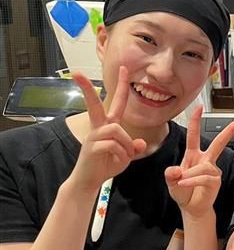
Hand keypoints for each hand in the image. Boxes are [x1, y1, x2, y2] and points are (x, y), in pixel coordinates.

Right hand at [70, 67, 145, 191]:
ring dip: (125, 145)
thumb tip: (140, 143)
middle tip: (77, 73)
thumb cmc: (106, 165)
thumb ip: (133, 147)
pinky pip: (114, 145)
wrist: (90, 181)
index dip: (121, 86)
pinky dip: (121, 155)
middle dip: (87, 88)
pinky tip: (116, 161)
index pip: (116, 102)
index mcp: (108, 125)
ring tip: (122, 156)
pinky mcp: (92, 147)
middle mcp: (99, 127)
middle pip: (96, 104)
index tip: (123, 68)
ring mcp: (94, 136)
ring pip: (117, 131)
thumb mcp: (125, 156)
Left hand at [165, 105, 233, 218]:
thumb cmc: (183, 192)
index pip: (194, 135)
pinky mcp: (216, 180)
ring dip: (189, 175)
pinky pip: (204, 177)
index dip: (195, 120)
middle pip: (219, 141)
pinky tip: (185, 185)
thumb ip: (170, 175)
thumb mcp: (171, 181)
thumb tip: (176, 170)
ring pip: (203, 167)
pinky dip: (192, 181)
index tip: (199, 107)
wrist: (192, 208)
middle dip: (231, 130)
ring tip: (182, 183)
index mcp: (193, 155)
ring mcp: (212, 170)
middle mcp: (205, 160)